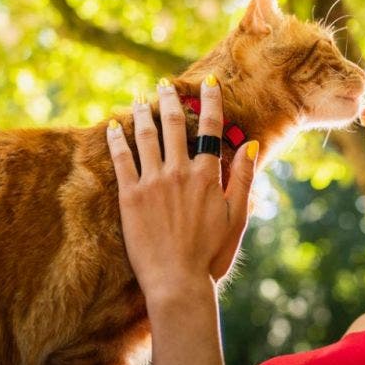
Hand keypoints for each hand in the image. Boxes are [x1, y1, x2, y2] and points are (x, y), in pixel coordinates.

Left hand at [106, 76, 258, 306]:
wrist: (178, 280)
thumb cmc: (211, 253)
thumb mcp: (237, 217)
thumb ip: (244, 179)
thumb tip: (252, 146)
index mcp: (207, 175)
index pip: (211, 129)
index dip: (210, 103)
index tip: (208, 84)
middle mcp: (179, 172)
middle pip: (174, 125)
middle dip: (170, 100)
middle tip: (164, 84)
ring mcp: (153, 182)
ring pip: (146, 136)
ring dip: (142, 113)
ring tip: (139, 98)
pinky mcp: (130, 196)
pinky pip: (122, 159)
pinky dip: (117, 139)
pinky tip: (113, 126)